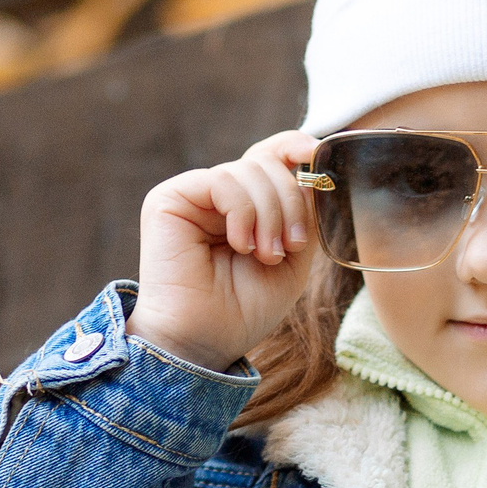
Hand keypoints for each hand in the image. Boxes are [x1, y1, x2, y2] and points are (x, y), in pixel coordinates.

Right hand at [133, 129, 320, 370]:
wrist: (206, 340)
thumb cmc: (245, 309)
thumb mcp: (293, 258)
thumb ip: (302, 213)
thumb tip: (308, 170)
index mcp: (245, 206)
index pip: (269, 156)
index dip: (293, 147)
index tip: (317, 153)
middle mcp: (217, 196)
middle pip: (266, 162)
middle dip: (290, 202)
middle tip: (289, 247)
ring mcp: (194, 195)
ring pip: (249, 169)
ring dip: (270, 214)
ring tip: (265, 255)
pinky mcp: (169, 199)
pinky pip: (223, 181)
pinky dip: (243, 212)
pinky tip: (241, 244)